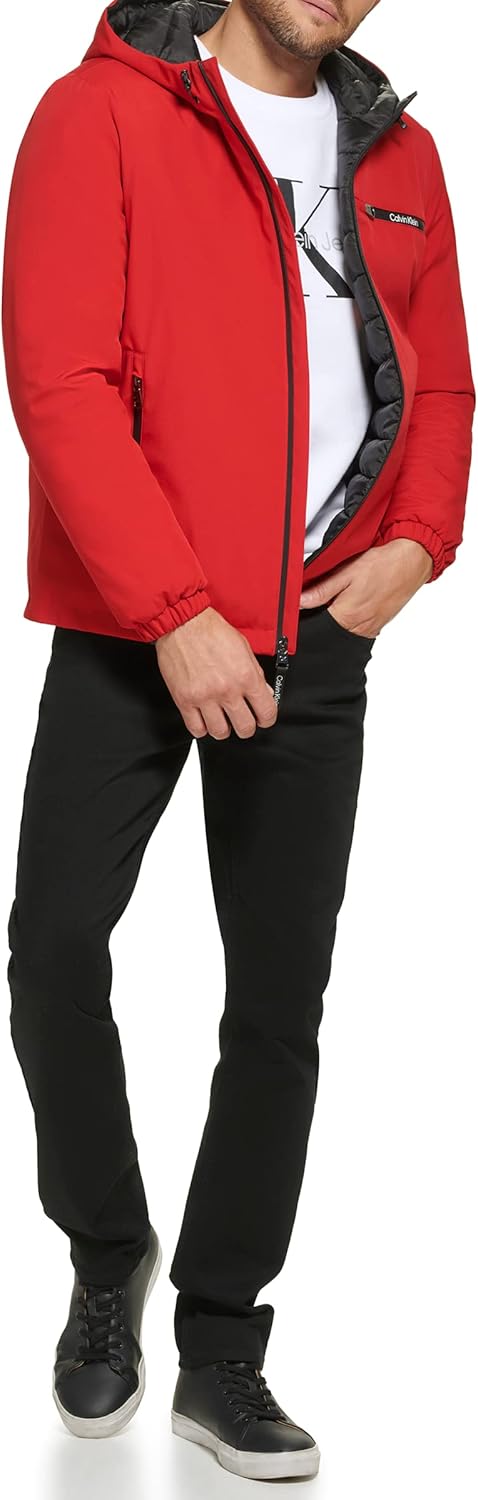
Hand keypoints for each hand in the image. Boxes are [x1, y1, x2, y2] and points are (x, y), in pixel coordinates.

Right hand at [155, 606, 277, 738]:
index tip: (262, 718)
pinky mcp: (184, 700)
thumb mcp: (244, 648)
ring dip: (224, 728)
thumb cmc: (211, 631)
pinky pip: (196, 729)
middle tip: (242, 719)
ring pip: (220, 733)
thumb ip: (256, 673)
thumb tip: (264, 692)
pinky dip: (202, 727)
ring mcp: (205, 697)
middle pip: (245, 728)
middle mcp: (227, 690)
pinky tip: (204, 717)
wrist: (183, 623)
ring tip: (221, 719)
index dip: (267, 719)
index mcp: (246, 676)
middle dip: (246, 726)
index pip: (267, 713)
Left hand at [299, 538, 433, 634]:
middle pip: (330, 629)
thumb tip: (298, 601)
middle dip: (323, 616)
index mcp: (346, 615)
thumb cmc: (382, 564)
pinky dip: (353, 619)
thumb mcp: (346, 572)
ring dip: (339, 617)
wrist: (412, 561)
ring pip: (345, 630)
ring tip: (344, 597)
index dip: (308, 615)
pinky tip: (355, 602)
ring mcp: (371, 628)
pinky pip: (360, 629)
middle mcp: (359, 627)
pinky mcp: (380, 625)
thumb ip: (321, 591)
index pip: (317, 625)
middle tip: (327, 596)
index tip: (305, 604)